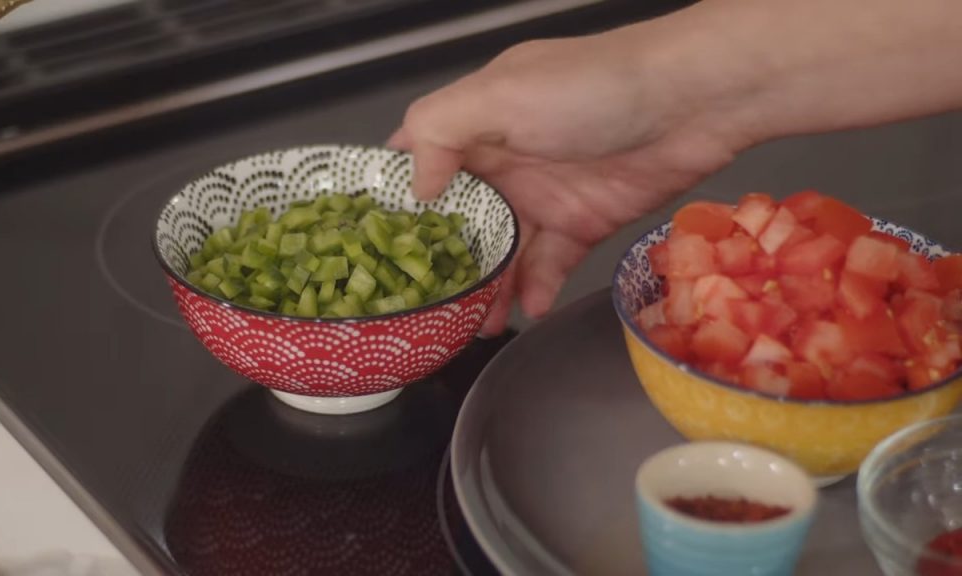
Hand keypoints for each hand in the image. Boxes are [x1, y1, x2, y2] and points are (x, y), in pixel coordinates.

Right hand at [389, 31, 744, 334]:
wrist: (694, 101)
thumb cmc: (593, 87)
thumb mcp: (500, 94)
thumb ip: (441, 131)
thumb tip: (416, 189)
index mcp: (474, 121)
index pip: (417, 158)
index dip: (393, 198)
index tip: (367, 245)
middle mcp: (503, 158)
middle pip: (458, 218)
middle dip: (439, 261)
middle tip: (422, 307)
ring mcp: (544, 193)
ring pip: (501, 249)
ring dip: (486, 287)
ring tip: (471, 325)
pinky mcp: (583, 220)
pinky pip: (549, 263)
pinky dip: (535, 287)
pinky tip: (524, 309)